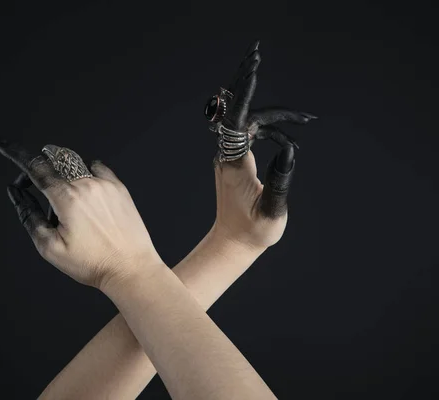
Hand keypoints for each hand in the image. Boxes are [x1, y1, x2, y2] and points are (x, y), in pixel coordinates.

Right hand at [0, 140, 162, 289]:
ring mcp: (105, 184)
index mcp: (67, 198)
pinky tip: (86, 195)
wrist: (130, 269)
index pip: (35, 166)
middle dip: (38, 171)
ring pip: (74, 165)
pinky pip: (96, 168)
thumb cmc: (93, 263)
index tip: (3, 144)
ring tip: (68, 206)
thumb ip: (29, 215)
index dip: (15, 153)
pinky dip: (84, 175)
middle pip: (53, 161)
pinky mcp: (118, 187)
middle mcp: (87, 184)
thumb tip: (16, 193)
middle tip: (34, 191)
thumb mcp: (50, 246)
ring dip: (62, 176)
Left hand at [208, 41, 316, 249]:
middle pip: (241, 113)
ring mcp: (229, 156)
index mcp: (235, 165)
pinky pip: (248, 132)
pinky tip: (287, 135)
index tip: (252, 71)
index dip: (244, 95)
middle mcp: (228, 155)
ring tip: (305, 120)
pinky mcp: (234, 159)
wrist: (233, 242)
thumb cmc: (253, 232)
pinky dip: (267, 127)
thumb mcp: (272, 212)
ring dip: (271, 113)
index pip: (238, 121)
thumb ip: (280, 182)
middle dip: (254, 90)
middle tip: (265, 66)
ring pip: (247, 121)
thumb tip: (289, 150)